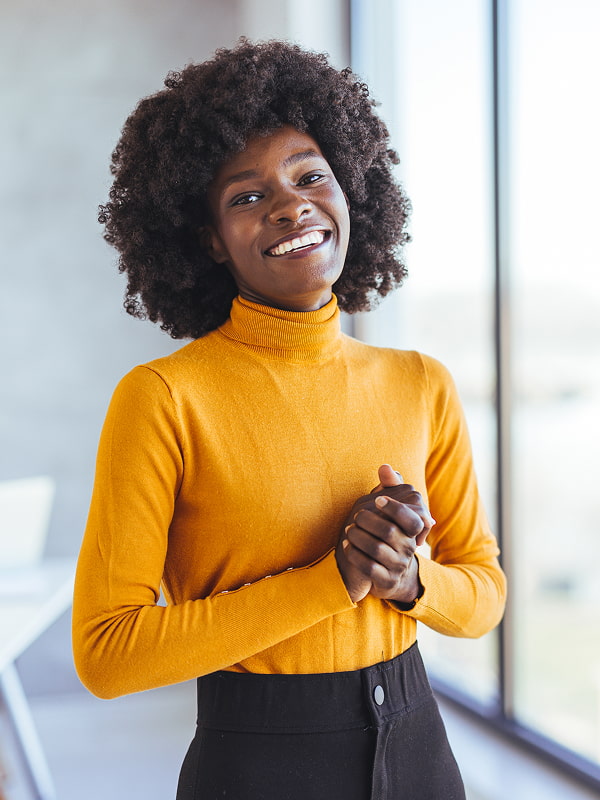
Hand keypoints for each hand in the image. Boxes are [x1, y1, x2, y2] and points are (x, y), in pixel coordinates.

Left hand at [336, 466, 433, 603]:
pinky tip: (346, 545)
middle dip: (368, 520)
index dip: (395, 508)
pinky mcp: (386, 581)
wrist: (389, 572)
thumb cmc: (387, 533)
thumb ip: (390, 487)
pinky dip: (354, 554)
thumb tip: (385, 467)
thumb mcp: (391, 510)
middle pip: (389, 531)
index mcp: (413, 530)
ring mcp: (398, 566)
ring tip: (347, 530)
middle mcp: (409, 549)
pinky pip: (368, 567)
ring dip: (357, 537)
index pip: (412, 518)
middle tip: (355, 515)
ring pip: (376, 549)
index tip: (378, 500)